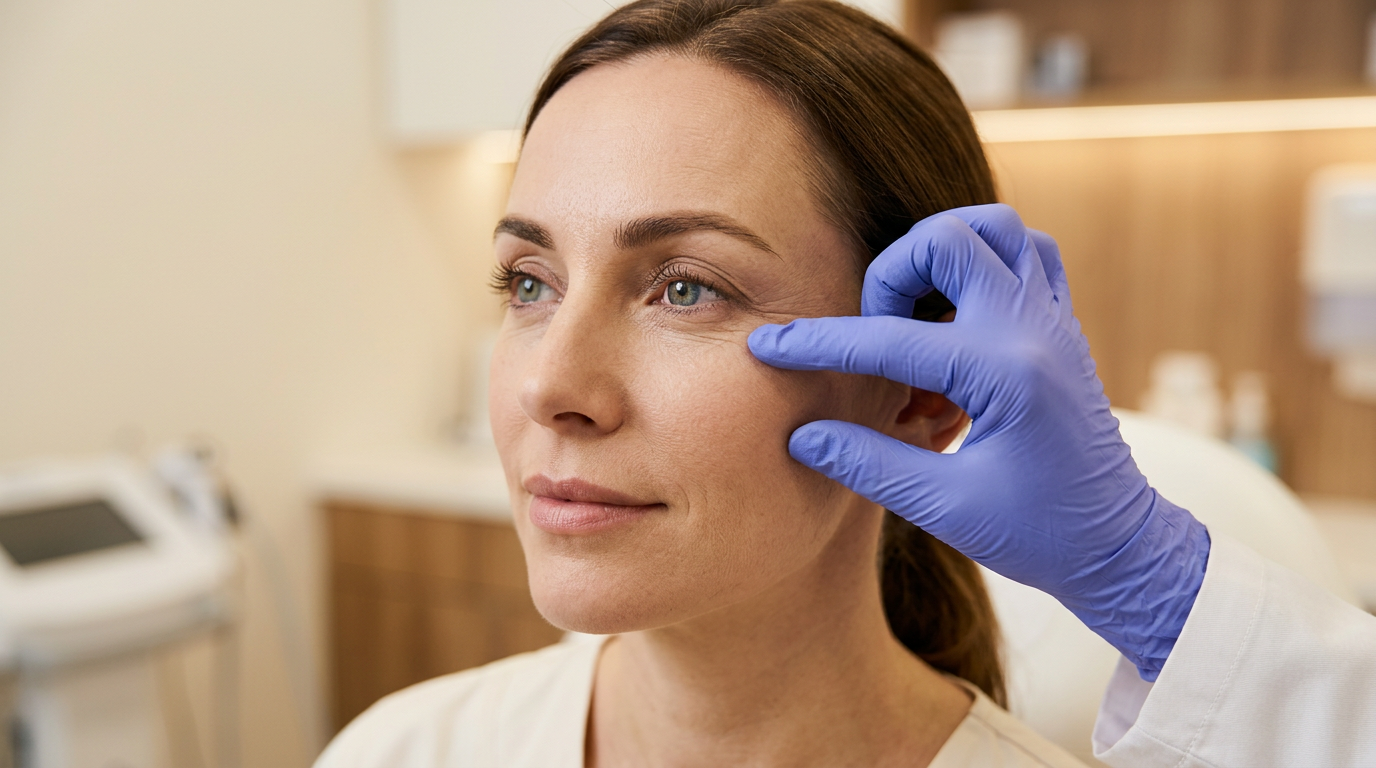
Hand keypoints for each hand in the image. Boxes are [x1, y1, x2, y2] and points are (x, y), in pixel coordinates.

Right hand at [748, 204, 1208, 679]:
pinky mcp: (1062, 327)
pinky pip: (1027, 255)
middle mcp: (1034, 329)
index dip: (817, 343)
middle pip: (949, 240)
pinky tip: (954, 313)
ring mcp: (1054, 321)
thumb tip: (801, 434)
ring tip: (914, 311)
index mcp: (1004, 373)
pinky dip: (983, 262)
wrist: (1120, 547)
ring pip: (996, 229)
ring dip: (940, 253)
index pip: (888, 339)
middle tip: (877, 333)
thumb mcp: (945, 508)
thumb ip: (868, 463)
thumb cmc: (1040, 536)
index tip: (768, 347)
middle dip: (892, 276)